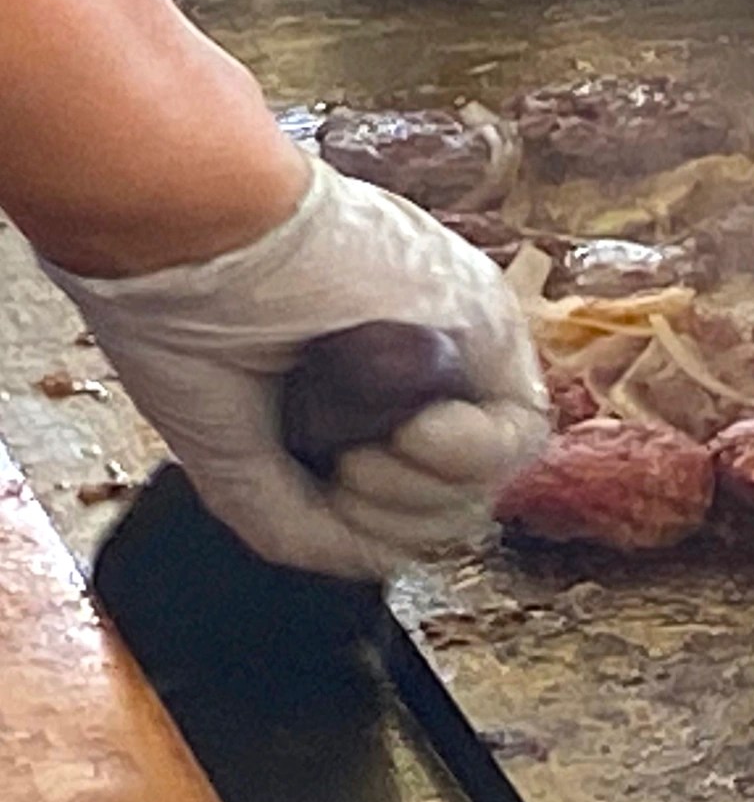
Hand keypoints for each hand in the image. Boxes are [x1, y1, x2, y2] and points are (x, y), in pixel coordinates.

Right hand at [43, 161, 545, 578]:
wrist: (190, 242)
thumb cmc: (186, 317)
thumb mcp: (237, 460)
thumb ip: (309, 527)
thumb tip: (376, 559)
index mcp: (364, 393)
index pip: (418, 496)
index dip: (383, 523)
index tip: (331, 492)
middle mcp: (425, 370)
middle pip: (461, 498)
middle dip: (399, 516)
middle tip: (346, 473)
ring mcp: (461, 348)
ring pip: (492, 479)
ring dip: (420, 492)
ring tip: (362, 452)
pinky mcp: (487, 322)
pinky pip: (519, 432)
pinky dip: (462, 456)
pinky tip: (410, 429)